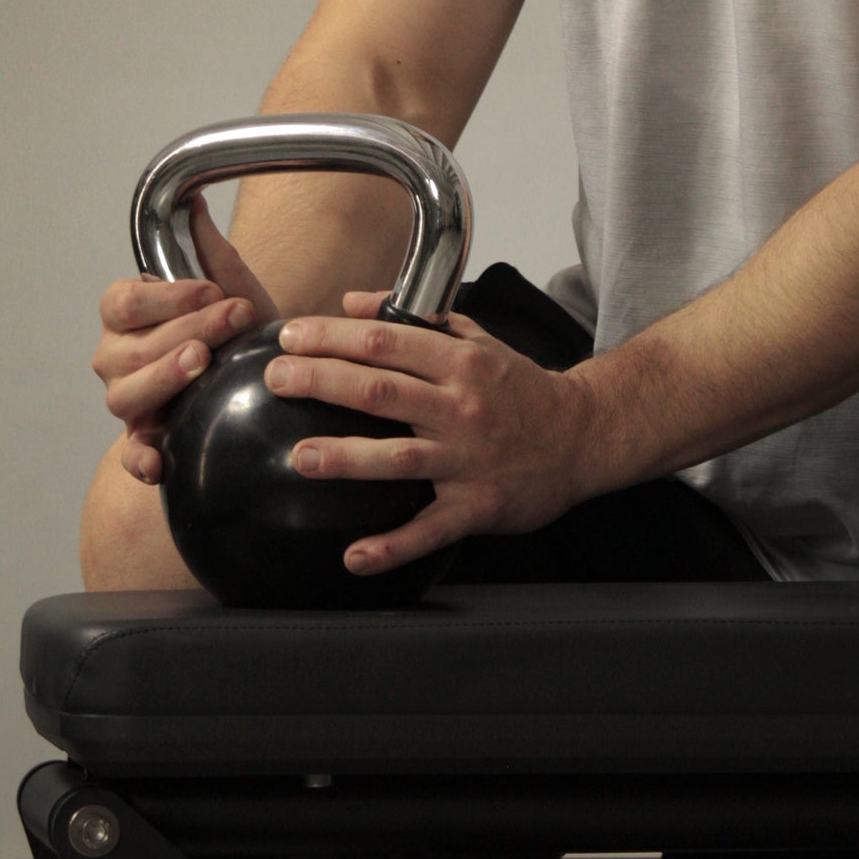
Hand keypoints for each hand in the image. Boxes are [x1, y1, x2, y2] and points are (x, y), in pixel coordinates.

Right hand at [93, 195, 277, 484]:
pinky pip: (132, 455)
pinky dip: (141, 460)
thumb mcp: (234, 288)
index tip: (210, 291)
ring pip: (126, 396)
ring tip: (201, 362)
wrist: (262, 373)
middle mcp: (116, 357)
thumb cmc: (238, 327)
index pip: (124, 302)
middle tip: (231, 318)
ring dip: (163, 377)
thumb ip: (211, 251)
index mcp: (127, 313)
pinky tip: (160, 461)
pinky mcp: (146, 440)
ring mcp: (128, 400)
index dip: (165, 297)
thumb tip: (195, 203)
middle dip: (186, 330)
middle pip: (131, 348)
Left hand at [262, 293, 597, 576]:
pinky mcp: (477, 506)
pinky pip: (429, 529)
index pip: (387, 341)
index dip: (335, 336)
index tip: (291, 334)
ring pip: (399, 459)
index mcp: (460, 363)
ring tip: (300, 456)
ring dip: (346, 458)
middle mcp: (462, 408)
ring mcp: (469, 460)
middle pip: (382, 392)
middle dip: (323, 381)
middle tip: (276, 378)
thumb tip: (353, 302)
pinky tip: (354, 556)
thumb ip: (418, 320)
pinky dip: (392, 546)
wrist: (582, 436)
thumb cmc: (521, 388)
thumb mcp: (477, 339)